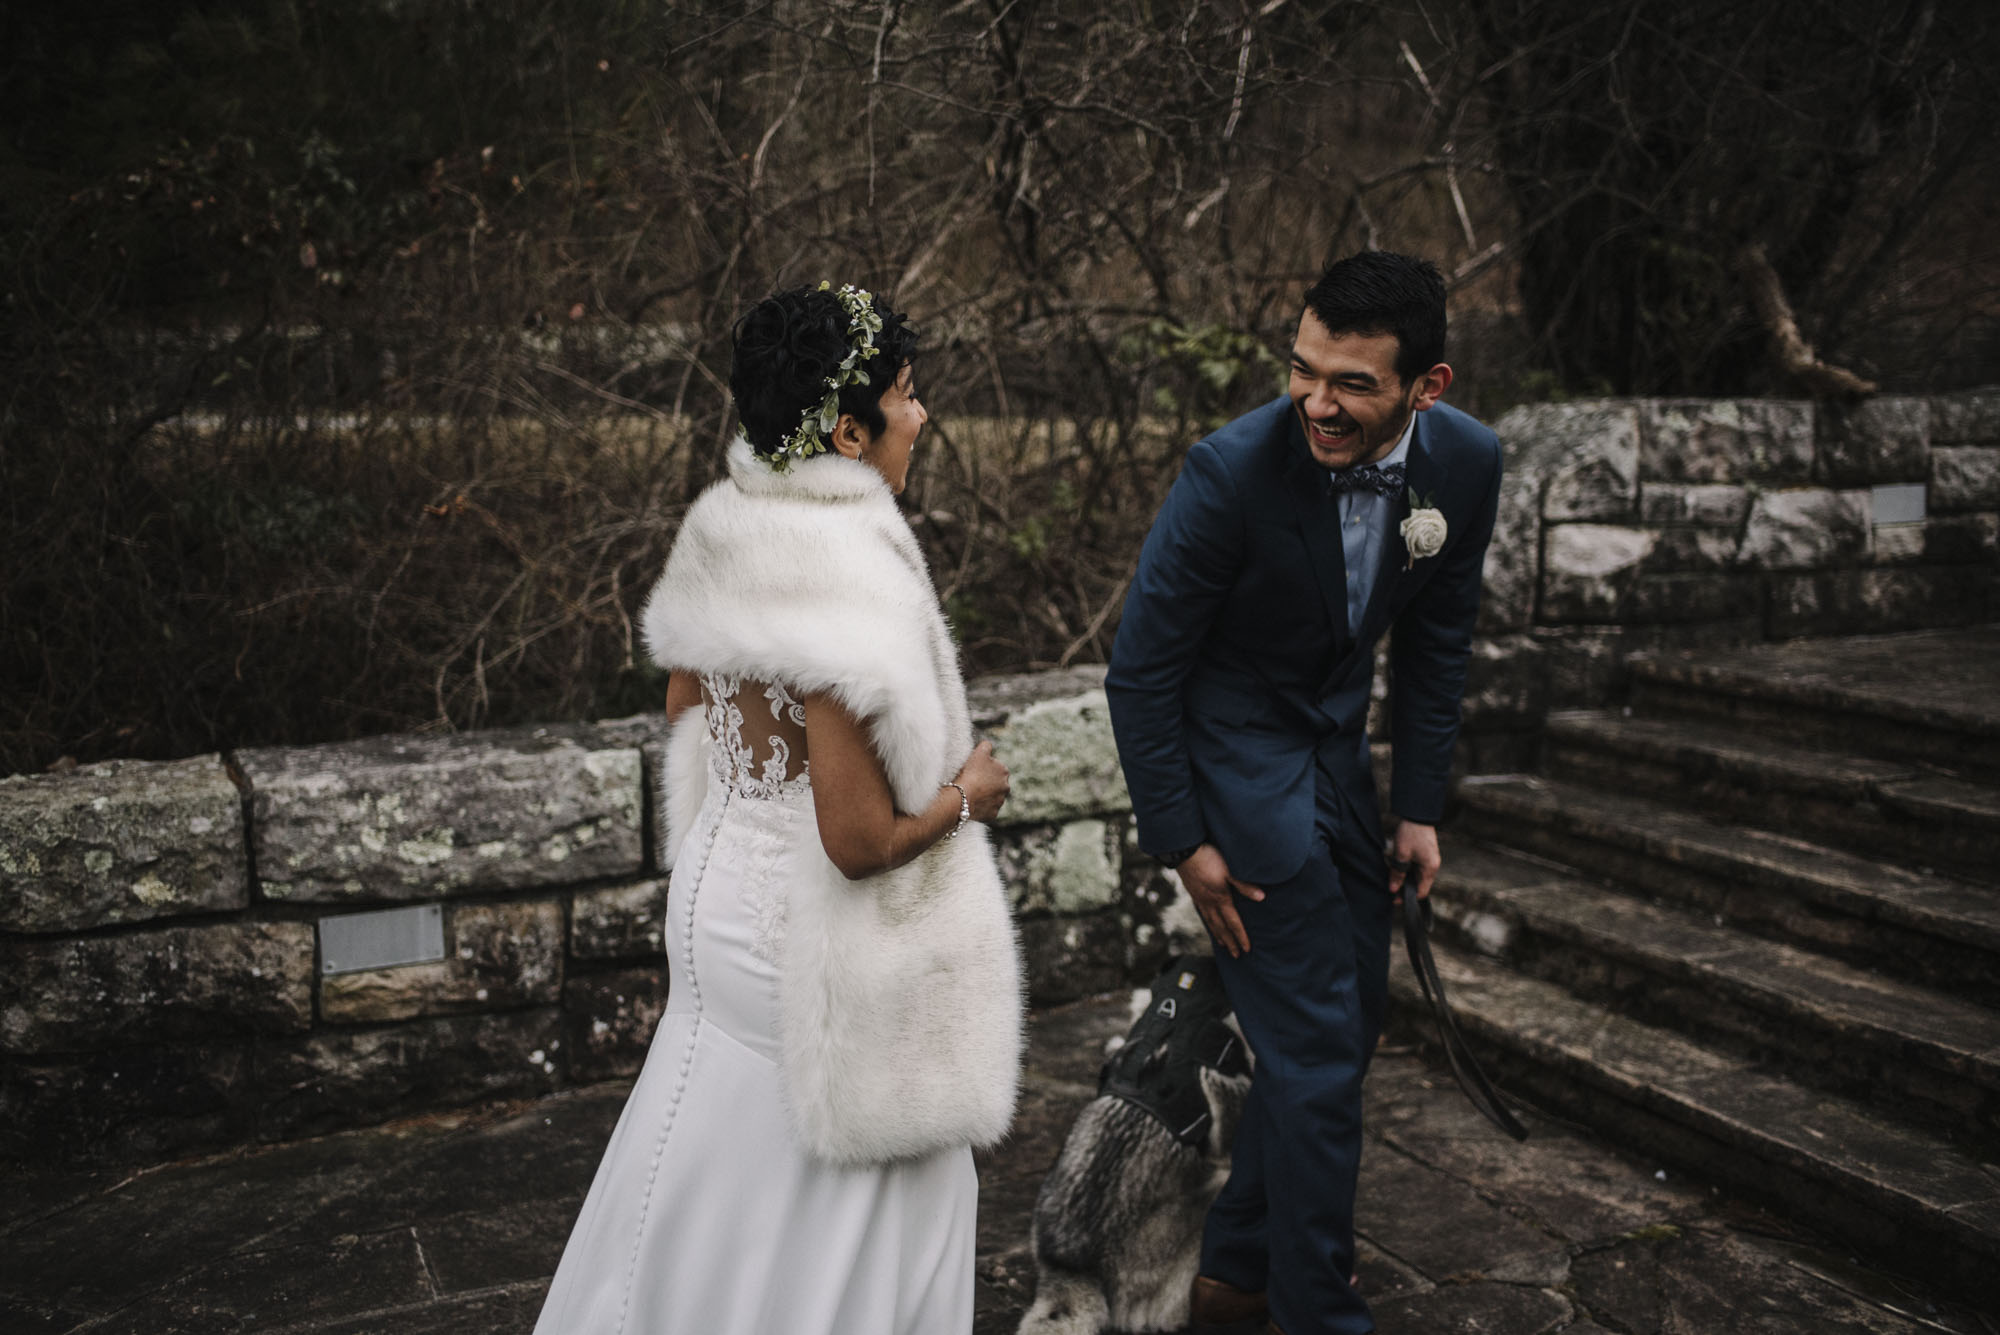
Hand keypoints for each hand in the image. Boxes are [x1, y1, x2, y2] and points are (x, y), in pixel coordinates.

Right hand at [953, 741, 1009, 822]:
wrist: (963, 796)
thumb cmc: (971, 773)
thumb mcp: (979, 752)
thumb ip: (986, 746)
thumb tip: (988, 744)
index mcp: (1004, 772)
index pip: (995, 768)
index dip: (984, 769)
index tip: (975, 771)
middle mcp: (1006, 788)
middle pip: (995, 784)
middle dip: (987, 783)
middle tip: (973, 782)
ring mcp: (999, 802)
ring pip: (991, 797)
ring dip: (984, 796)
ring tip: (971, 793)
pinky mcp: (993, 814)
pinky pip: (987, 810)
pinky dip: (981, 807)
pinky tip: (971, 803)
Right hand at [1176, 843, 1264, 958]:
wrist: (1185, 851)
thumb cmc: (1210, 858)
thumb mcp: (1230, 870)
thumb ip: (1244, 885)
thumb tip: (1261, 897)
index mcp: (1221, 899)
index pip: (1233, 923)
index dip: (1241, 937)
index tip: (1246, 949)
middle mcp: (1209, 903)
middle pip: (1221, 927)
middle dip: (1230, 941)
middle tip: (1236, 955)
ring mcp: (1200, 898)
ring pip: (1210, 921)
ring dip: (1218, 934)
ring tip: (1222, 944)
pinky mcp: (1193, 892)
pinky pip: (1202, 912)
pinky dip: (1208, 922)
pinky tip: (1209, 921)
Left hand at [1386, 819, 1439, 903]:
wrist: (1417, 813)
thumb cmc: (1410, 834)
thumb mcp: (1401, 855)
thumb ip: (1397, 873)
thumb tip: (1393, 889)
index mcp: (1430, 869)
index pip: (1422, 892)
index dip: (1409, 898)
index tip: (1395, 899)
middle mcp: (1433, 865)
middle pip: (1420, 884)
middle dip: (1406, 888)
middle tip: (1391, 888)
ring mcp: (1431, 859)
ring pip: (1418, 875)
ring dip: (1407, 877)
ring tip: (1393, 877)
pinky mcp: (1427, 853)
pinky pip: (1418, 866)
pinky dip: (1409, 869)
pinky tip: (1398, 867)